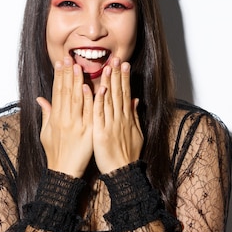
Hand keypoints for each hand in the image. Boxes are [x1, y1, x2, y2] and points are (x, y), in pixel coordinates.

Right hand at [36, 56, 93, 177]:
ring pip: (76, 99)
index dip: (58, 77)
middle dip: (67, 74)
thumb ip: (46, 114)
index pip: (57, 92)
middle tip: (69, 58)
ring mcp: (76, 125)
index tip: (60, 63)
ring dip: (77, 82)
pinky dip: (88, 100)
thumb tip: (40, 99)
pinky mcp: (87, 132)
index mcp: (55, 118)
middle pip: (65, 92)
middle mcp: (64, 119)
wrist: (64, 172)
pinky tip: (88, 87)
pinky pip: (88, 113)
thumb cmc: (55, 153)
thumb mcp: (46, 132)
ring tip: (78, 66)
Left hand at [91, 57, 143, 173]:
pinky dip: (96, 101)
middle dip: (117, 75)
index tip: (124, 64)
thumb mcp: (136, 133)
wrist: (123, 172)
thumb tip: (135, 100)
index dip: (124, 78)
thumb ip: (134, 116)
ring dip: (108, 82)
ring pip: (108, 100)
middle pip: (118, 93)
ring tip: (107, 67)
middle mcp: (120, 118)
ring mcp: (110, 124)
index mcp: (126, 118)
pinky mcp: (101, 132)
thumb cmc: (128, 154)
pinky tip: (95, 88)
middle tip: (117, 59)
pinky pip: (98, 114)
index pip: (125, 93)